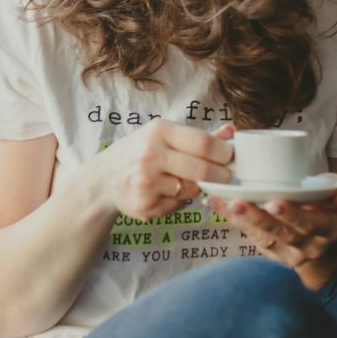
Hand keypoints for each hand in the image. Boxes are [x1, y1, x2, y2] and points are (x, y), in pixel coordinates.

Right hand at [97, 120, 233, 221]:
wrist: (105, 178)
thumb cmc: (140, 152)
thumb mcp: (164, 135)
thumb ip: (198, 136)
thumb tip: (231, 131)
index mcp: (158, 131)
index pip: (203, 143)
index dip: (224, 152)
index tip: (232, 157)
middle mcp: (151, 155)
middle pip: (202, 170)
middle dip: (222, 175)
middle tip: (228, 176)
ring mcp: (147, 183)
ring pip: (192, 190)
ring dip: (197, 188)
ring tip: (187, 180)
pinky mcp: (146, 206)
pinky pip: (178, 206)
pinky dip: (180, 200)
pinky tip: (167, 192)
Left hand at [206, 173, 336, 281]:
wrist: (324, 236)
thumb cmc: (330, 202)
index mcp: (326, 229)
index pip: (308, 225)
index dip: (291, 215)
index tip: (274, 202)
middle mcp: (307, 245)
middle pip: (280, 234)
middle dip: (258, 218)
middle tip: (238, 202)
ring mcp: (286, 252)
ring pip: (261, 238)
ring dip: (240, 220)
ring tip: (223, 202)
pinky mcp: (269, 250)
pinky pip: (248, 235)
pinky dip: (230, 219)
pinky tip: (213, 202)